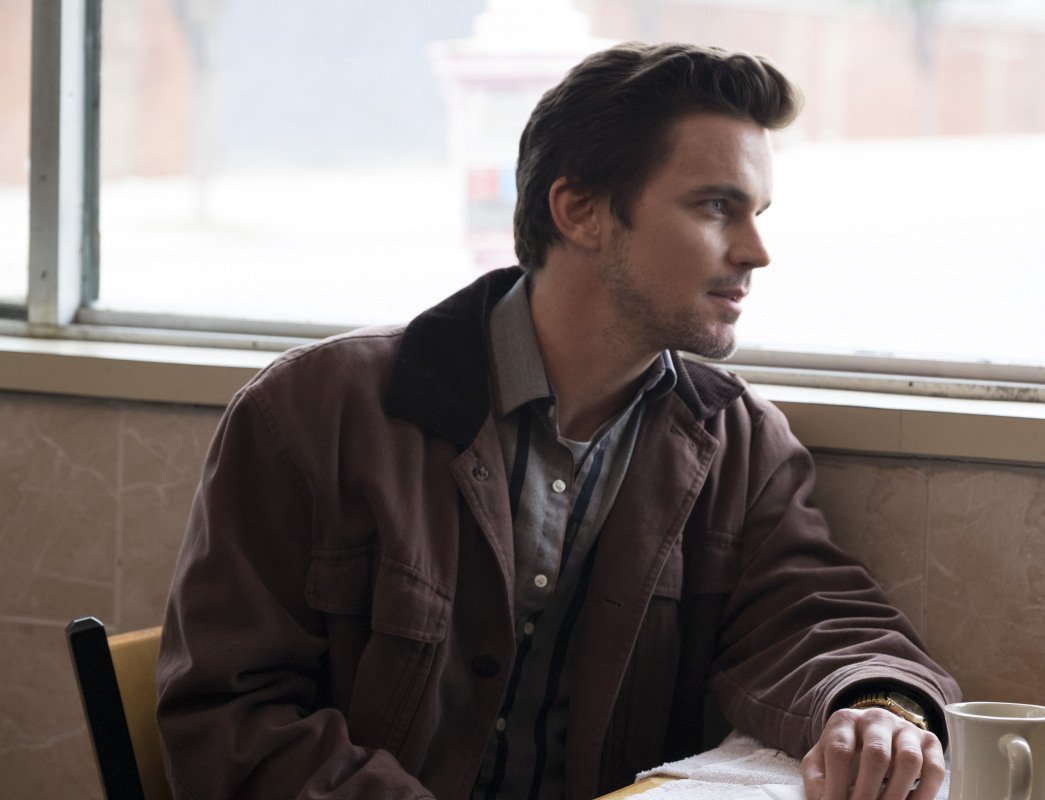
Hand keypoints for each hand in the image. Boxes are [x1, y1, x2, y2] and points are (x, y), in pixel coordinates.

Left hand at [801, 707, 944, 799]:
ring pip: (909, 759)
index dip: (836, 784)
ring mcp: (905, 729)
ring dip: (897, 794)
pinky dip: (926, 793)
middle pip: (877, 754)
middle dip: (868, 792)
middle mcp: (876, 719)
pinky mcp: (928, 741)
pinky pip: (934, 768)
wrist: (870, 733)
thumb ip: (817, 780)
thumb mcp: (821, 760)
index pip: (840, 750)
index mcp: (844, 721)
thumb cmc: (843, 751)